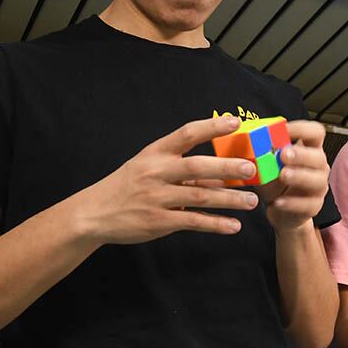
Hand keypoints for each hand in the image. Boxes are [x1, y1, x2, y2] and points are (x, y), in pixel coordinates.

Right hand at [75, 116, 260, 244]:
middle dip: (227, 167)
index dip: (211, 126)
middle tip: (251, 169)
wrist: (94, 213)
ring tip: (252, 202)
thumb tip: (221, 176)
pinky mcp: (158, 222)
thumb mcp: (149, 169)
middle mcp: (156, 172)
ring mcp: (157, 197)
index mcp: (155, 153)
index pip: (186, 133)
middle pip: (197, 166)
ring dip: (229, 199)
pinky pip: (193, 221)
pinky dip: (216, 224)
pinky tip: (234, 226)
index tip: (235, 121)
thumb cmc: (127, 187)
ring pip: (200, 196)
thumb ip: (184, 172)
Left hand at [254, 120, 330, 232]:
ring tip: (283, 175)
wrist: (280, 210)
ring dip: (299, 176)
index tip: (283, 129)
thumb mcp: (266, 165)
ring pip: (316, 180)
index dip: (302, 128)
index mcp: (309, 149)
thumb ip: (262, 153)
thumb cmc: (274, 182)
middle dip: (301, 154)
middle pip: (318, 156)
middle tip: (283, 154)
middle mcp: (318, 166)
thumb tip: (248, 139)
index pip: (315, 132)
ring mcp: (318, 187)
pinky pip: (307, 204)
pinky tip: (278, 201)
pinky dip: (291, 203)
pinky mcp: (314, 206)